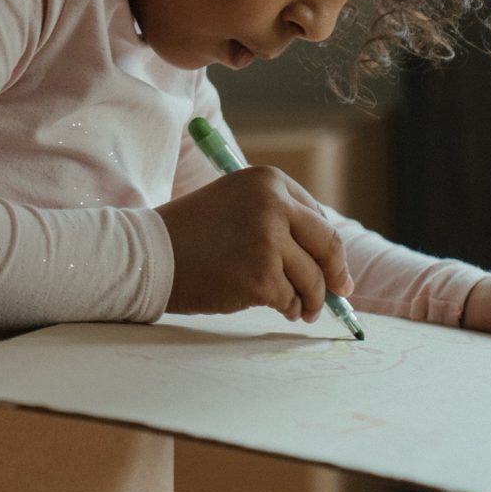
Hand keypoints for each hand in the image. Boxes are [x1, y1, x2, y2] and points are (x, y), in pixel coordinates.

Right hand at [157, 167, 351, 321]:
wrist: (150, 254)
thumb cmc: (191, 233)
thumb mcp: (236, 203)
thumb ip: (277, 218)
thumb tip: (327, 258)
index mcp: (268, 181)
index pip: (317, 218)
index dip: (330, 248)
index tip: (336, 268)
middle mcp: (273, 205)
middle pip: (327, 246)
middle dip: (336, 275)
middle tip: (341, 293)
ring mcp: (268, 242)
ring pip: (311, 279)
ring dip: (311, 299)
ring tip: (302, 310)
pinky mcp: (261, 277)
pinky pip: (290, 299)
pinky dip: (289, 308)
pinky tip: (280, 309)